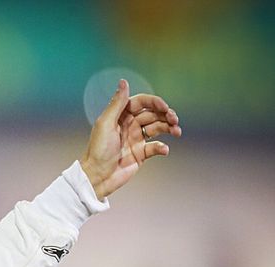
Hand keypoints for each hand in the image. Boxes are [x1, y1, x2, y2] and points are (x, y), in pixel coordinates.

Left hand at [80, 79, 181, 198]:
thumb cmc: (98, 150)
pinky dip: (162, 147)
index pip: (142, 103)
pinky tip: (163, 150)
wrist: (97, 176)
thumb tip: (124, 82)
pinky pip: (155, 147)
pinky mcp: (140, 154)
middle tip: (174, 119)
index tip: (165, 107)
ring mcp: (136, 139)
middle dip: (166, 115)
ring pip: (158, 128)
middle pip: (153, 114)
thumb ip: (117, 103)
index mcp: (121, 116)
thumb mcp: (105, 123)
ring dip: (169, 128)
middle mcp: (130, 125)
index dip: (155, 102)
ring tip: (177, 131)